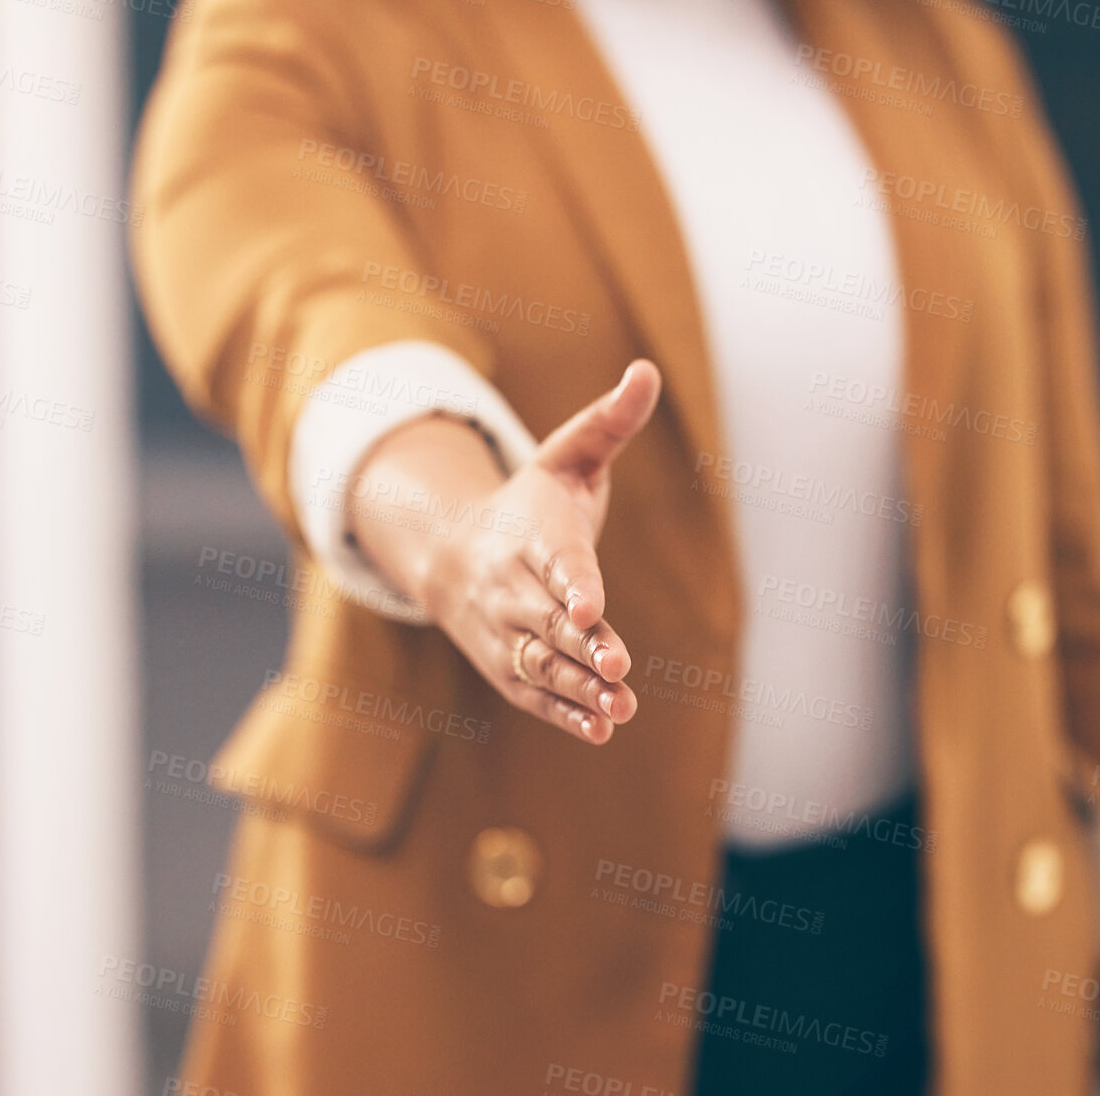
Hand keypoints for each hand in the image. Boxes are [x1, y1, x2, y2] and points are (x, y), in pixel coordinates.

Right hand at [350, 360, 662, 743]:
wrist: (453, 552)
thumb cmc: (531, 503)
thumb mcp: (567, 455)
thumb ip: (609, 422)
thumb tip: (646, 370)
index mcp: (530, 533)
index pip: (555, 561)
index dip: (574, 584)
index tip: (591, 606)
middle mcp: (511, 587)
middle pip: (548, 622)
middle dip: (584, 647)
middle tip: (620, 670)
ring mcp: (504, 631)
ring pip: (541, 664)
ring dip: (579, 690)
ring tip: (620, 710)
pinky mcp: (507, 667)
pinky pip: (534, 693)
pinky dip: (565, 713)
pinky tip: (601, 729)